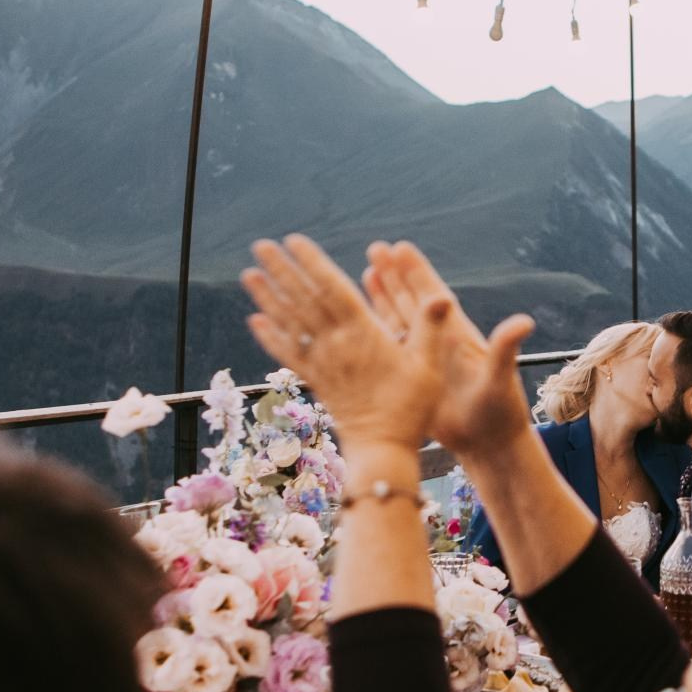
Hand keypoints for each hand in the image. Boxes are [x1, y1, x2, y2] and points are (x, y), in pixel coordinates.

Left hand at [240, 235, 449, 449]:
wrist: (382, 450)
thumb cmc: (410, 409)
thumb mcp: (429, 366)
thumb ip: (431, 329)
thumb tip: (441, 295)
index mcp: (363, 334)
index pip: (332, 289)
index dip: (312, 263)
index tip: (295, 241)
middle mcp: (336, 345)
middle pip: (304, 300)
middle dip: (282, 271)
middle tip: (261, 246)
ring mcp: (321, 363)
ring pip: (290, 324)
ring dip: (268, 297)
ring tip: (249, 274)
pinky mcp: (315, 381)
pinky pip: (287, 355)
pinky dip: (270, 336)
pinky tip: (255, 321)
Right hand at [363, 241, 536, 458]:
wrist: (489, 445)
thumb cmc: (500, 413)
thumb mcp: (501, 379)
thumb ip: (506, 349)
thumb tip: (525, 321)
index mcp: (459, 336)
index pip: (434, 297)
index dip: (417, 274)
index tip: (400, 248)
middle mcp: (440, 341)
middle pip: (413, 300)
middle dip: (395, 275)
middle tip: (375, 248)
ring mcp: (426, 357)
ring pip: (400, 319)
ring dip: (384, 297)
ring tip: (366, 271)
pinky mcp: (416, 376)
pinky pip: (392, 347)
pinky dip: (378, 330)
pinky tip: (363, 319)